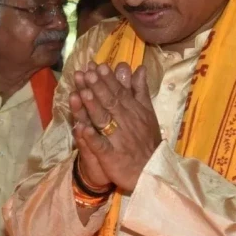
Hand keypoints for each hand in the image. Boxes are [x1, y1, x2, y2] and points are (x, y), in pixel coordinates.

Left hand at [71, 63, 160, 191]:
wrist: (152, 170)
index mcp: (133, 111)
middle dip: (98, 87)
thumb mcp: (147, 113)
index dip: (108, 79)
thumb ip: (140, 90)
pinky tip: (83, 128)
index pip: (119, 92)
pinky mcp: (111, 156)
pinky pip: (101, 146)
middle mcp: (126, 122)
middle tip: (87, 73)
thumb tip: (138, 67)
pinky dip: (93, 137)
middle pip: (110, 103)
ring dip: (93, 106)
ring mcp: (118, 139)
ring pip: (104, 120)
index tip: (97, 65)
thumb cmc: (147, 140)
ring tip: (83, 92)